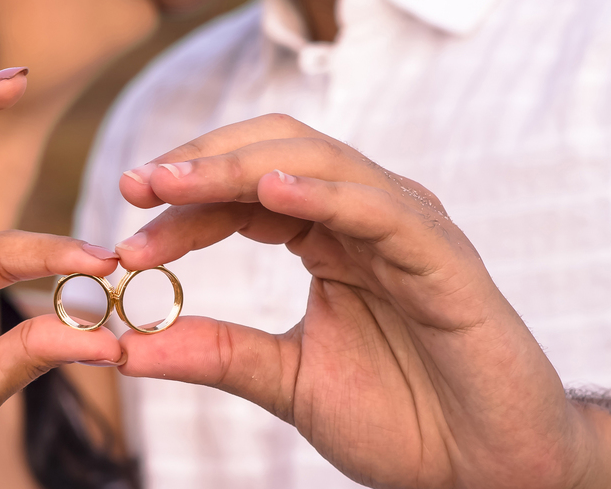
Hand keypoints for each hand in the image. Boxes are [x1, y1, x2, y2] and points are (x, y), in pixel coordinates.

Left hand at [114, 114, 593, 488]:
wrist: (486, 474)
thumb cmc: (402, 421)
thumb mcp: (286, 381)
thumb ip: (215, 353)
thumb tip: (123, 347)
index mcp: (326, 236)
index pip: (242, 193)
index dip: (181, 203)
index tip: (124, 230)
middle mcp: (363, 216)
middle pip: (271, 154)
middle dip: (199, 164)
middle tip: (136, 187)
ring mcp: (404, 227)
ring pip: (318, 163)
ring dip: (238, 168)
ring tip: (175, 184)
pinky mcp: (442, 254)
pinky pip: (378, 208)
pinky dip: (325, 192)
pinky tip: (270, 192)